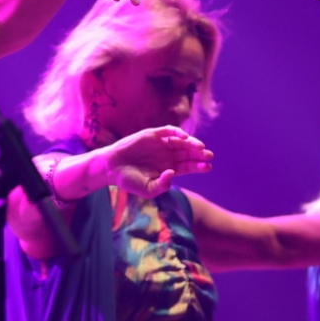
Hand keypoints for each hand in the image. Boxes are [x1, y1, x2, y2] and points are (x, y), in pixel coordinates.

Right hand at [99, 126, 213, 197]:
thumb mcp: (148, 189)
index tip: (208, 166)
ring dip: (192, 143)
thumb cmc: (129, 181)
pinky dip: (177, 132)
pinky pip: (168, 131)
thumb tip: (173, 173)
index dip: (199, 166)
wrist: (111, 168)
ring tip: (200, 147)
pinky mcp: (152, 135)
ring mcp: (160, 144)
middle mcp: (167, 155)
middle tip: (208, 155)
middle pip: (188, 153)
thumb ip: (162, 185)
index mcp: (169, 169)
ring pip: (181, 141)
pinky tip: (184, 137)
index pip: (189, 166)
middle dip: (199, 154)